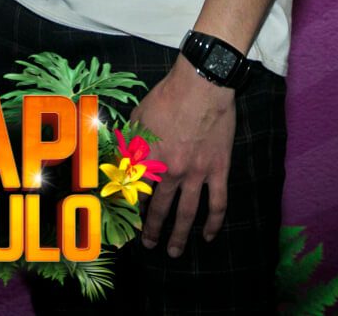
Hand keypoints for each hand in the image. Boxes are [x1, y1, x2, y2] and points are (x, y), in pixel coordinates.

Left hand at [132, 64, 235, 257]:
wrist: (201, 85)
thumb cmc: (167, 96)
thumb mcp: (138, 116)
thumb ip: (129, 142)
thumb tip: (119, 158)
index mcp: (148, 159)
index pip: (136, 193)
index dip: (132, 209)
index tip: (128, 220)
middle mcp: (170, 172)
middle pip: (159, 209)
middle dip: (152, 230)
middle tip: (149, 245)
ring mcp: (196, 174)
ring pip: (187, 213)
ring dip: (179, 235)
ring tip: (173, 252)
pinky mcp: (218, 170)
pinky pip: (217, 202)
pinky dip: (213, 222)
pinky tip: (208, 235)